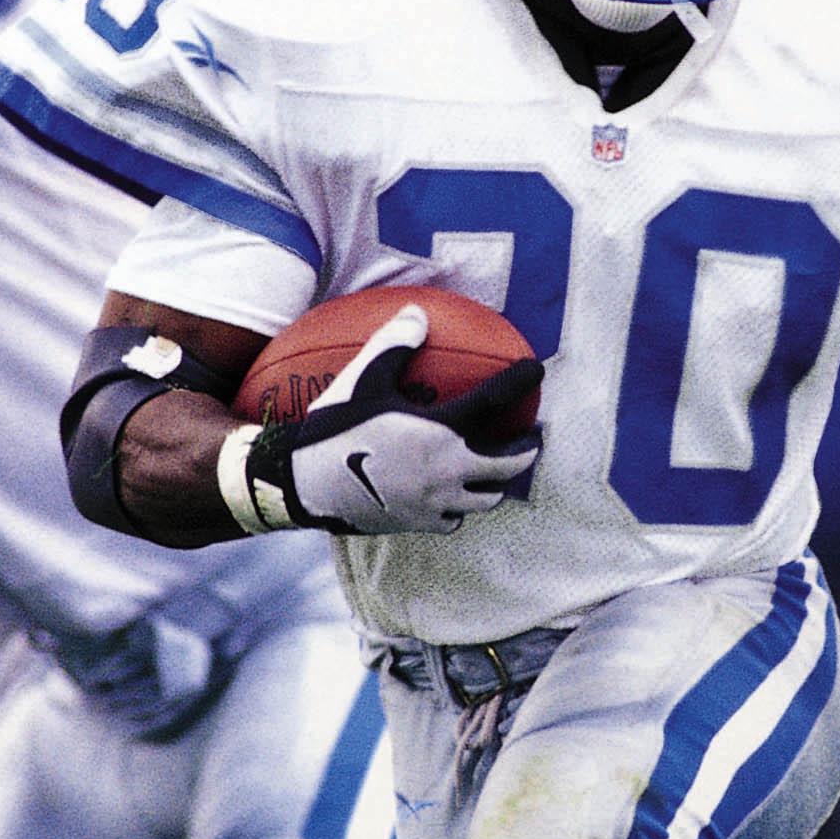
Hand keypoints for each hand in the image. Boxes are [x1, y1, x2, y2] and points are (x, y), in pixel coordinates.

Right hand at [223, 306, 543, 533]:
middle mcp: (449, 472)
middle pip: (507, 465)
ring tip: (497, 474)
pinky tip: (452, 501)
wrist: (303, 484)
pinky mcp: (419, 525)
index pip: (495, 401)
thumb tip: (419, 313)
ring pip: (484, 500)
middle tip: (531, 439)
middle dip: (525, 451)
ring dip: (495, 485)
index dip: (520, 381)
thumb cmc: (333, 428)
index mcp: (442, 432)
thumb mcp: (362, 380)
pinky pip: (452, 521)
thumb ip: (394, 345)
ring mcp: (436, 503)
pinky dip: (458, 509)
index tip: (536, 369)